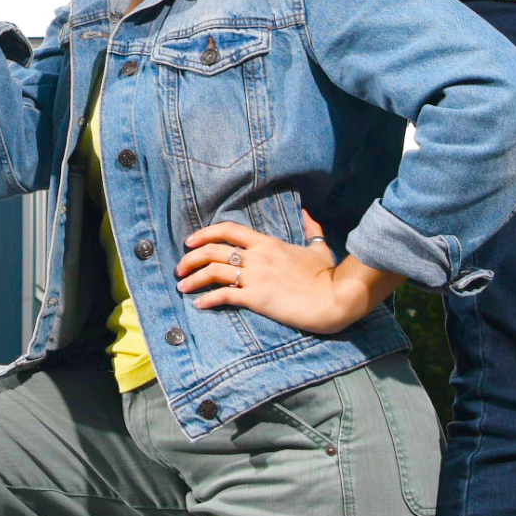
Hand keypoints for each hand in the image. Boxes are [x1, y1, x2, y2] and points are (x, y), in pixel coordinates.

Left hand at [177, 215, 394, 336]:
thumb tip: (308, 212)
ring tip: (182, 287)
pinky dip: (208, 299)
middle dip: (190, 259)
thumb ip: (311, 228)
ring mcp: (256, 277)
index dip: (204, 234)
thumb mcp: (318, 247)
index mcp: (267, 243)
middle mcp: (257, 257)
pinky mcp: (257, 298)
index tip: (190, 242)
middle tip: (179, 269)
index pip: (228, 230)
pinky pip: (224, 296)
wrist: (335, 297)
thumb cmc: (327, 275)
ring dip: (193, 279)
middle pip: (213, 251)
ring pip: (213, 272)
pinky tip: (199, 304)